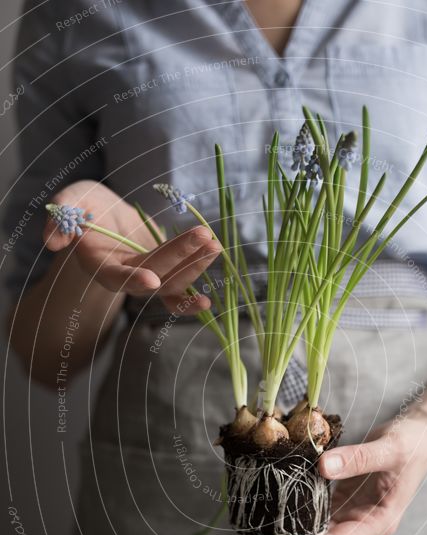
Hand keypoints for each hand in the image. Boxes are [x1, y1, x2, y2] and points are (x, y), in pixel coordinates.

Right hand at [43, 180, 220, 313]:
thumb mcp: (70, 203)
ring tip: (215, 244)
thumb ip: (60, 219)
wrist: (102, 213)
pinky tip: (218, 261)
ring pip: (174, 280)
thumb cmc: (83, 205)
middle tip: (203, 237)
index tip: (152, 281)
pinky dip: (199, 276)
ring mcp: (148, 276)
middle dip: (180, 258)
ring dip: (197, 266)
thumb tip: (52, 240)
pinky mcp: (164, 270)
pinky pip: (183, 282)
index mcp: (100, 265)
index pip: (116, 278)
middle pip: (155, 275)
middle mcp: (126, 277)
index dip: (132, 280)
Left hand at [263, 410, 426, 534]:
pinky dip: (295, 501)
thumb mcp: (389, 450)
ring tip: (253, 523)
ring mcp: (354, 508)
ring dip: (287, 522)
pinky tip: (273, 498)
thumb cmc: (414, 443)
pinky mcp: (345, 493)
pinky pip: (317, 501)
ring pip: (315, 522)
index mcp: (378, 522)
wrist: (424, 430)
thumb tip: (320, 467)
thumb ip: (357, 459)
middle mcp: (363, 521)